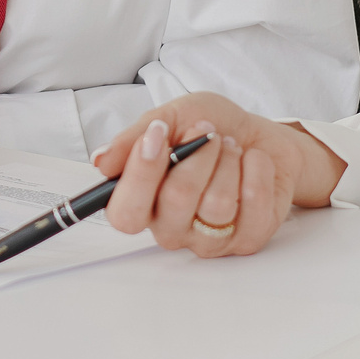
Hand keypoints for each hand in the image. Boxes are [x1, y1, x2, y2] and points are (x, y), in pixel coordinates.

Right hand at [91, 92, 344, 259]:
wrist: (259, 134)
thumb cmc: (210, 129)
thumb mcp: (170, 118)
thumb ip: (135, 137)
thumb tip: (101, 161)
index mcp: (142, 201)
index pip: (125, 213)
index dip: (140, 175)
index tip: (158, 135)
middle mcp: (170, 227)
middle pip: (175, 202)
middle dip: (197, 155)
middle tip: (207, 132)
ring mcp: (208, 239)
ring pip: (217, 204)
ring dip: (229, 160)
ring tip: (231, 147)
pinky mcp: (247, 240)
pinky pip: (253, 207)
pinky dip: (257, 170)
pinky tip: (253, 163)